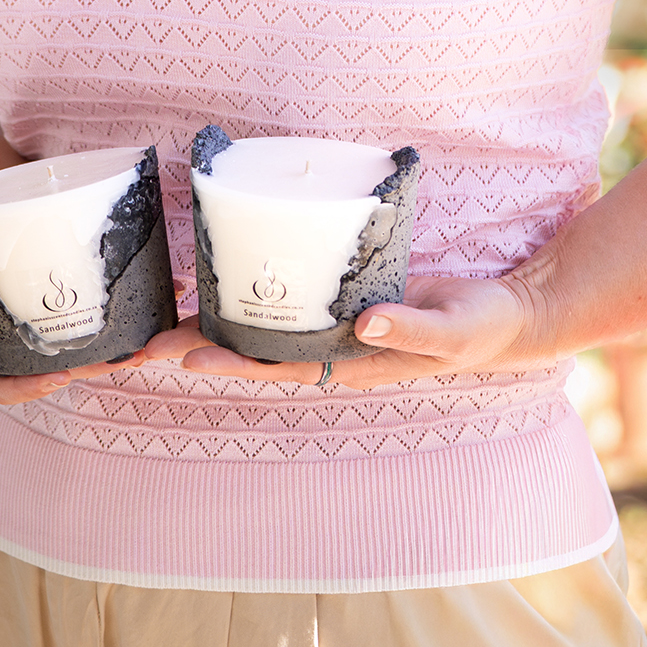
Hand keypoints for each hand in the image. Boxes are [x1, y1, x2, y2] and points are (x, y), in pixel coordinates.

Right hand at [0, 207, 138, 406]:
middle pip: (47, 367)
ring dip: (113, 349)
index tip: (57, 380)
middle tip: (120, 359)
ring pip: (78, 346)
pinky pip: (96, 311)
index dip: (23, 389)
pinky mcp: (63, 293)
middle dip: (86, 368)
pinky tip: (161, 293)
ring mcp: (38, 317)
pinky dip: (126, 308)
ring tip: (145, 341)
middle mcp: (9, 333)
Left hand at [139, 274, 543, 390]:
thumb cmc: (479, 327)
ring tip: (163, 312)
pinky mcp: (344, 301)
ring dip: (218, 325)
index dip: (231, 364)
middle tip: (143, 342)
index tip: (183, 356)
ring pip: (266, 331)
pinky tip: (226, 278)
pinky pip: (291, 303)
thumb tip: (360, 327)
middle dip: (201, 348)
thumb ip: (409, 328)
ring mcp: (336, 329)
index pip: (279, 367)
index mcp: (353, 365)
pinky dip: (256, 294)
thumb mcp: (453, 329)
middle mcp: (333, 351)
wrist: (502, 316)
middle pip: (256, 354)